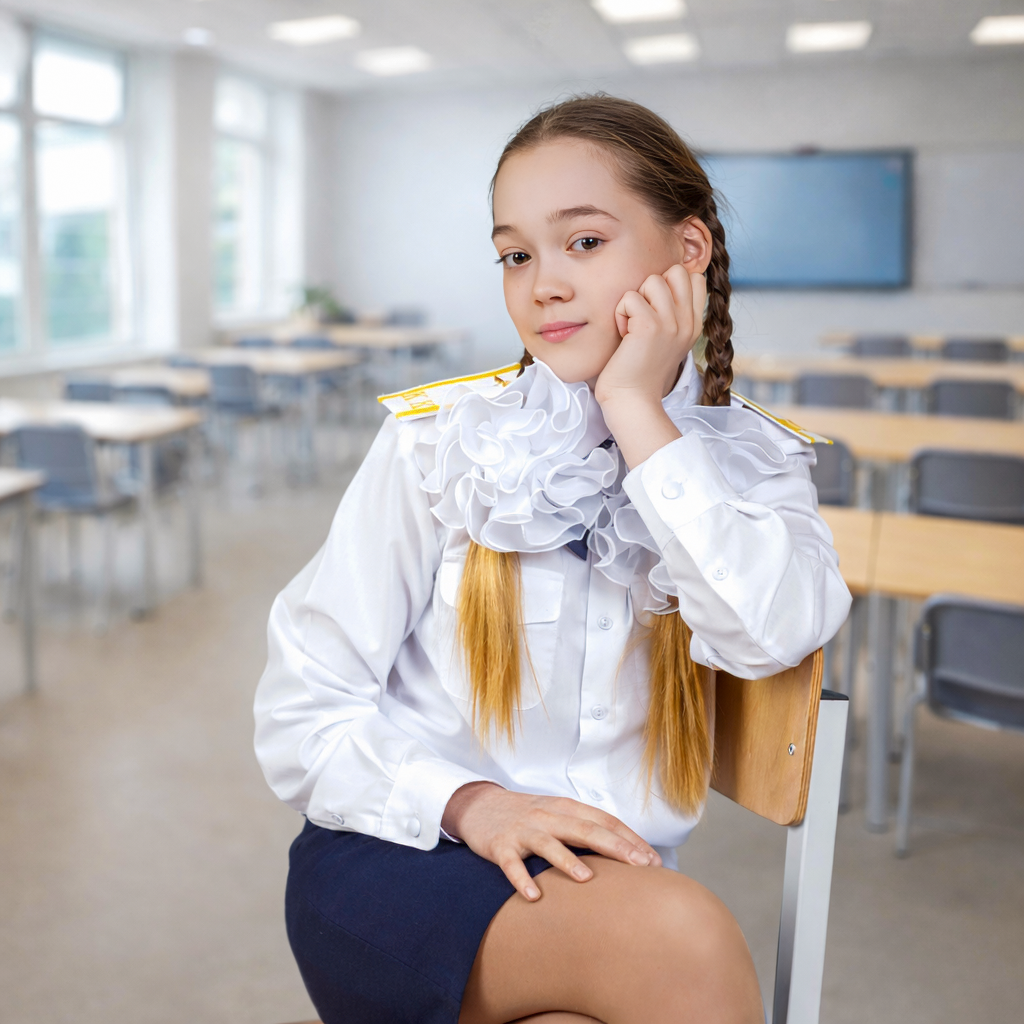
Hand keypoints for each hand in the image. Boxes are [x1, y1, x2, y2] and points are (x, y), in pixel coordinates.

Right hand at [442, 781, 662, 900]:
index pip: (604, 821)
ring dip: (568, 861)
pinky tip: (533, 896)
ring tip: (587, 879)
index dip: (629, 839)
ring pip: (549, 844)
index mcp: (566, 808)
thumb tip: (627, 853)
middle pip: (584, 829)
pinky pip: (511, 864)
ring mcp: (524, 830)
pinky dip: (521, 879)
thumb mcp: (558, 815)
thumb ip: (586, 829)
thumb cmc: (528, 815)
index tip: (653, 860)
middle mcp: (548, 816)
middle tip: (639, 865)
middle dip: (614, 847)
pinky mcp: (500, 846)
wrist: (479, 806)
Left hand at [593, 265, 705, 469]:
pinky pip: (630, 297)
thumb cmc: (640, 372)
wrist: (632, 400)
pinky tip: (624, 335)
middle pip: (676, 271)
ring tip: (632, 326)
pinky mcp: (650, 326)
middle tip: (642, 315)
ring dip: (634, 300)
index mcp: (694, 324)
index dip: (670, 285)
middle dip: (653, 286)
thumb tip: (663, 282)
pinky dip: (621, 313)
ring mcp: (672, 323)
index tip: (654, 311)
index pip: (694, 278)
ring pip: (653, 280)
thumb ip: (672, 314)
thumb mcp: (667, 340)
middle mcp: (688, 322)